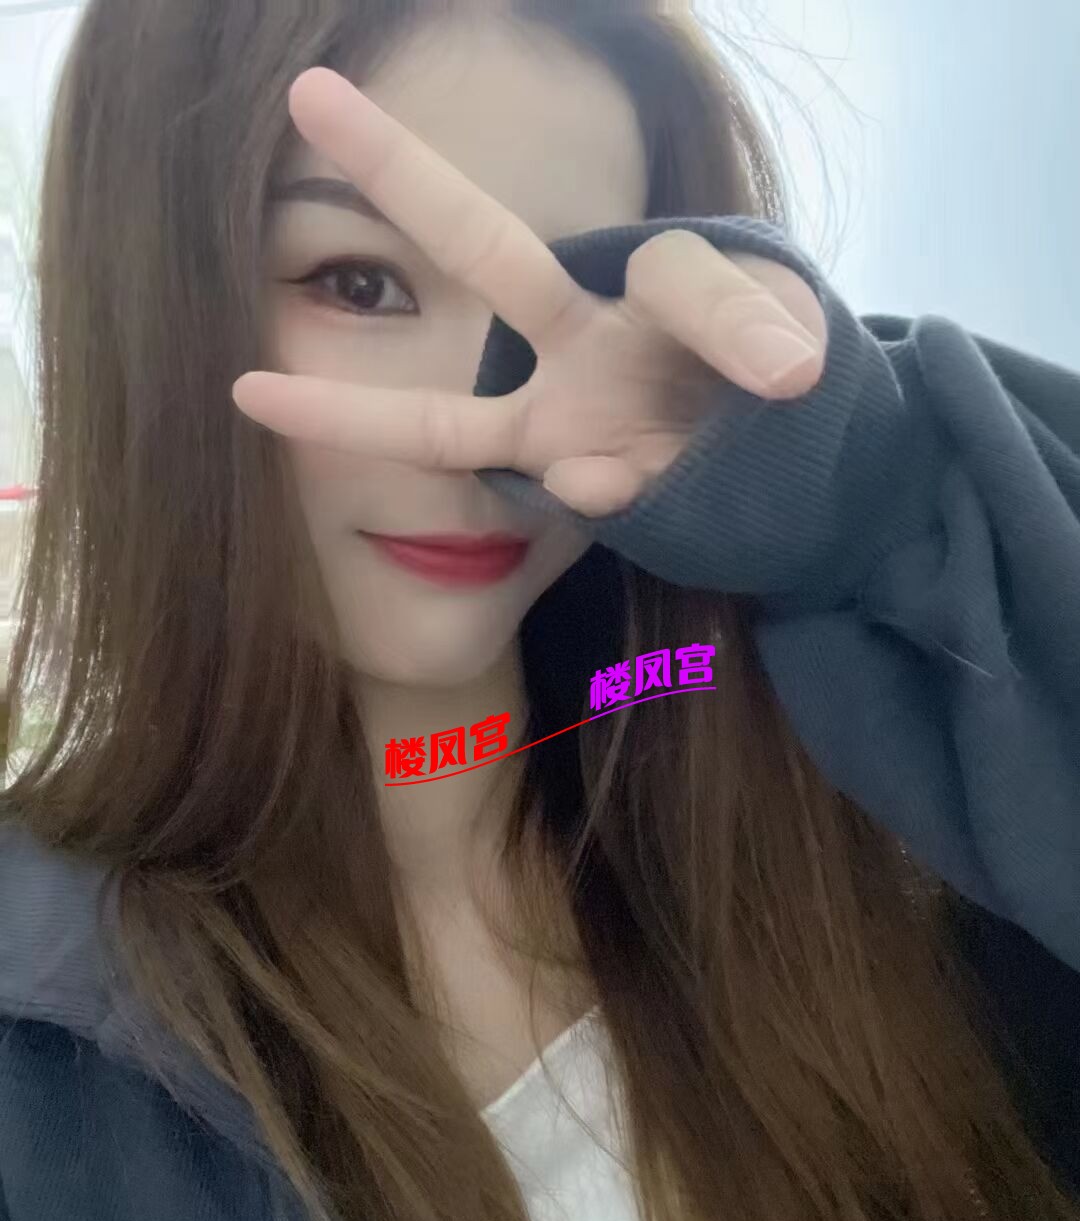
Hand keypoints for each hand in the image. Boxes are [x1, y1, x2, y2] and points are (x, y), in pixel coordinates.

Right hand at [233, 67, 827, 518]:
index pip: (674, 274)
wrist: (794, 473)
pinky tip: (615, 486)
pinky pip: (548, 492)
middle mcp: (581, 338)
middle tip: (311, 99)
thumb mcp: (796, 345)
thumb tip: (704, 397)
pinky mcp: (563, 484)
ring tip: (250, 392)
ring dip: (346, 412)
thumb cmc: (781, 386)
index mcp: (646, 283)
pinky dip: (593, 492)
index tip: (794, 375)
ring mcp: (561, 420)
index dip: (734, 320)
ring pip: (441, 420)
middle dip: (398, 172)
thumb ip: (753, 339)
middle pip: (479, 249)